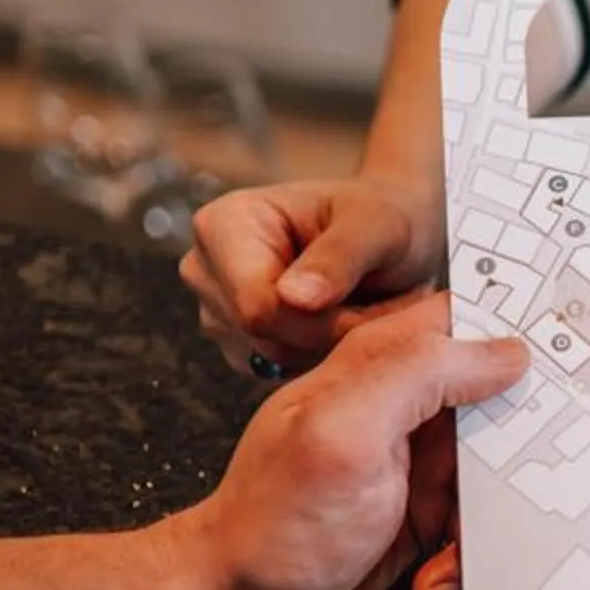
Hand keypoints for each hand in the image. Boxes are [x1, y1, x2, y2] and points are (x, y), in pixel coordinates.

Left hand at [160, 294, 525, 589]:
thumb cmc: (273, 527)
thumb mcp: (346, 435)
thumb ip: (419, 375)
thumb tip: (504, 350)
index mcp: (379, 370)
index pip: (469, 328)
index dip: (520, 347)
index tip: (568, 381)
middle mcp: (398, 411)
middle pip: (498, 419)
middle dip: (511, 479)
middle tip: (496, 518)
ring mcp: (407, 466)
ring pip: (491, 486)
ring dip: (478, 542)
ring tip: (440, 575)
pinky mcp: (412, 517)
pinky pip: (469, 534)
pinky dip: (457, 572)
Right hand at [180, 176, 444, 374]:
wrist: (385, 236)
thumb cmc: (379, 219)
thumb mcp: (377, 227)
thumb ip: (339, 257)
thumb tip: (293, 299)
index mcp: (223, 224)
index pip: (257, 306)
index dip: (320, 322)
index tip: (372, 311)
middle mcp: (204, 266)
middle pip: (260, 335)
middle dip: (326, 333)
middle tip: (374, 309)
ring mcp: (213, 306)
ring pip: (269, 356)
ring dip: (324, 345)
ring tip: (358, 309)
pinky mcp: (232, 339)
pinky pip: (272, 370)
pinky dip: (314, 356)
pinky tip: (335, 324)